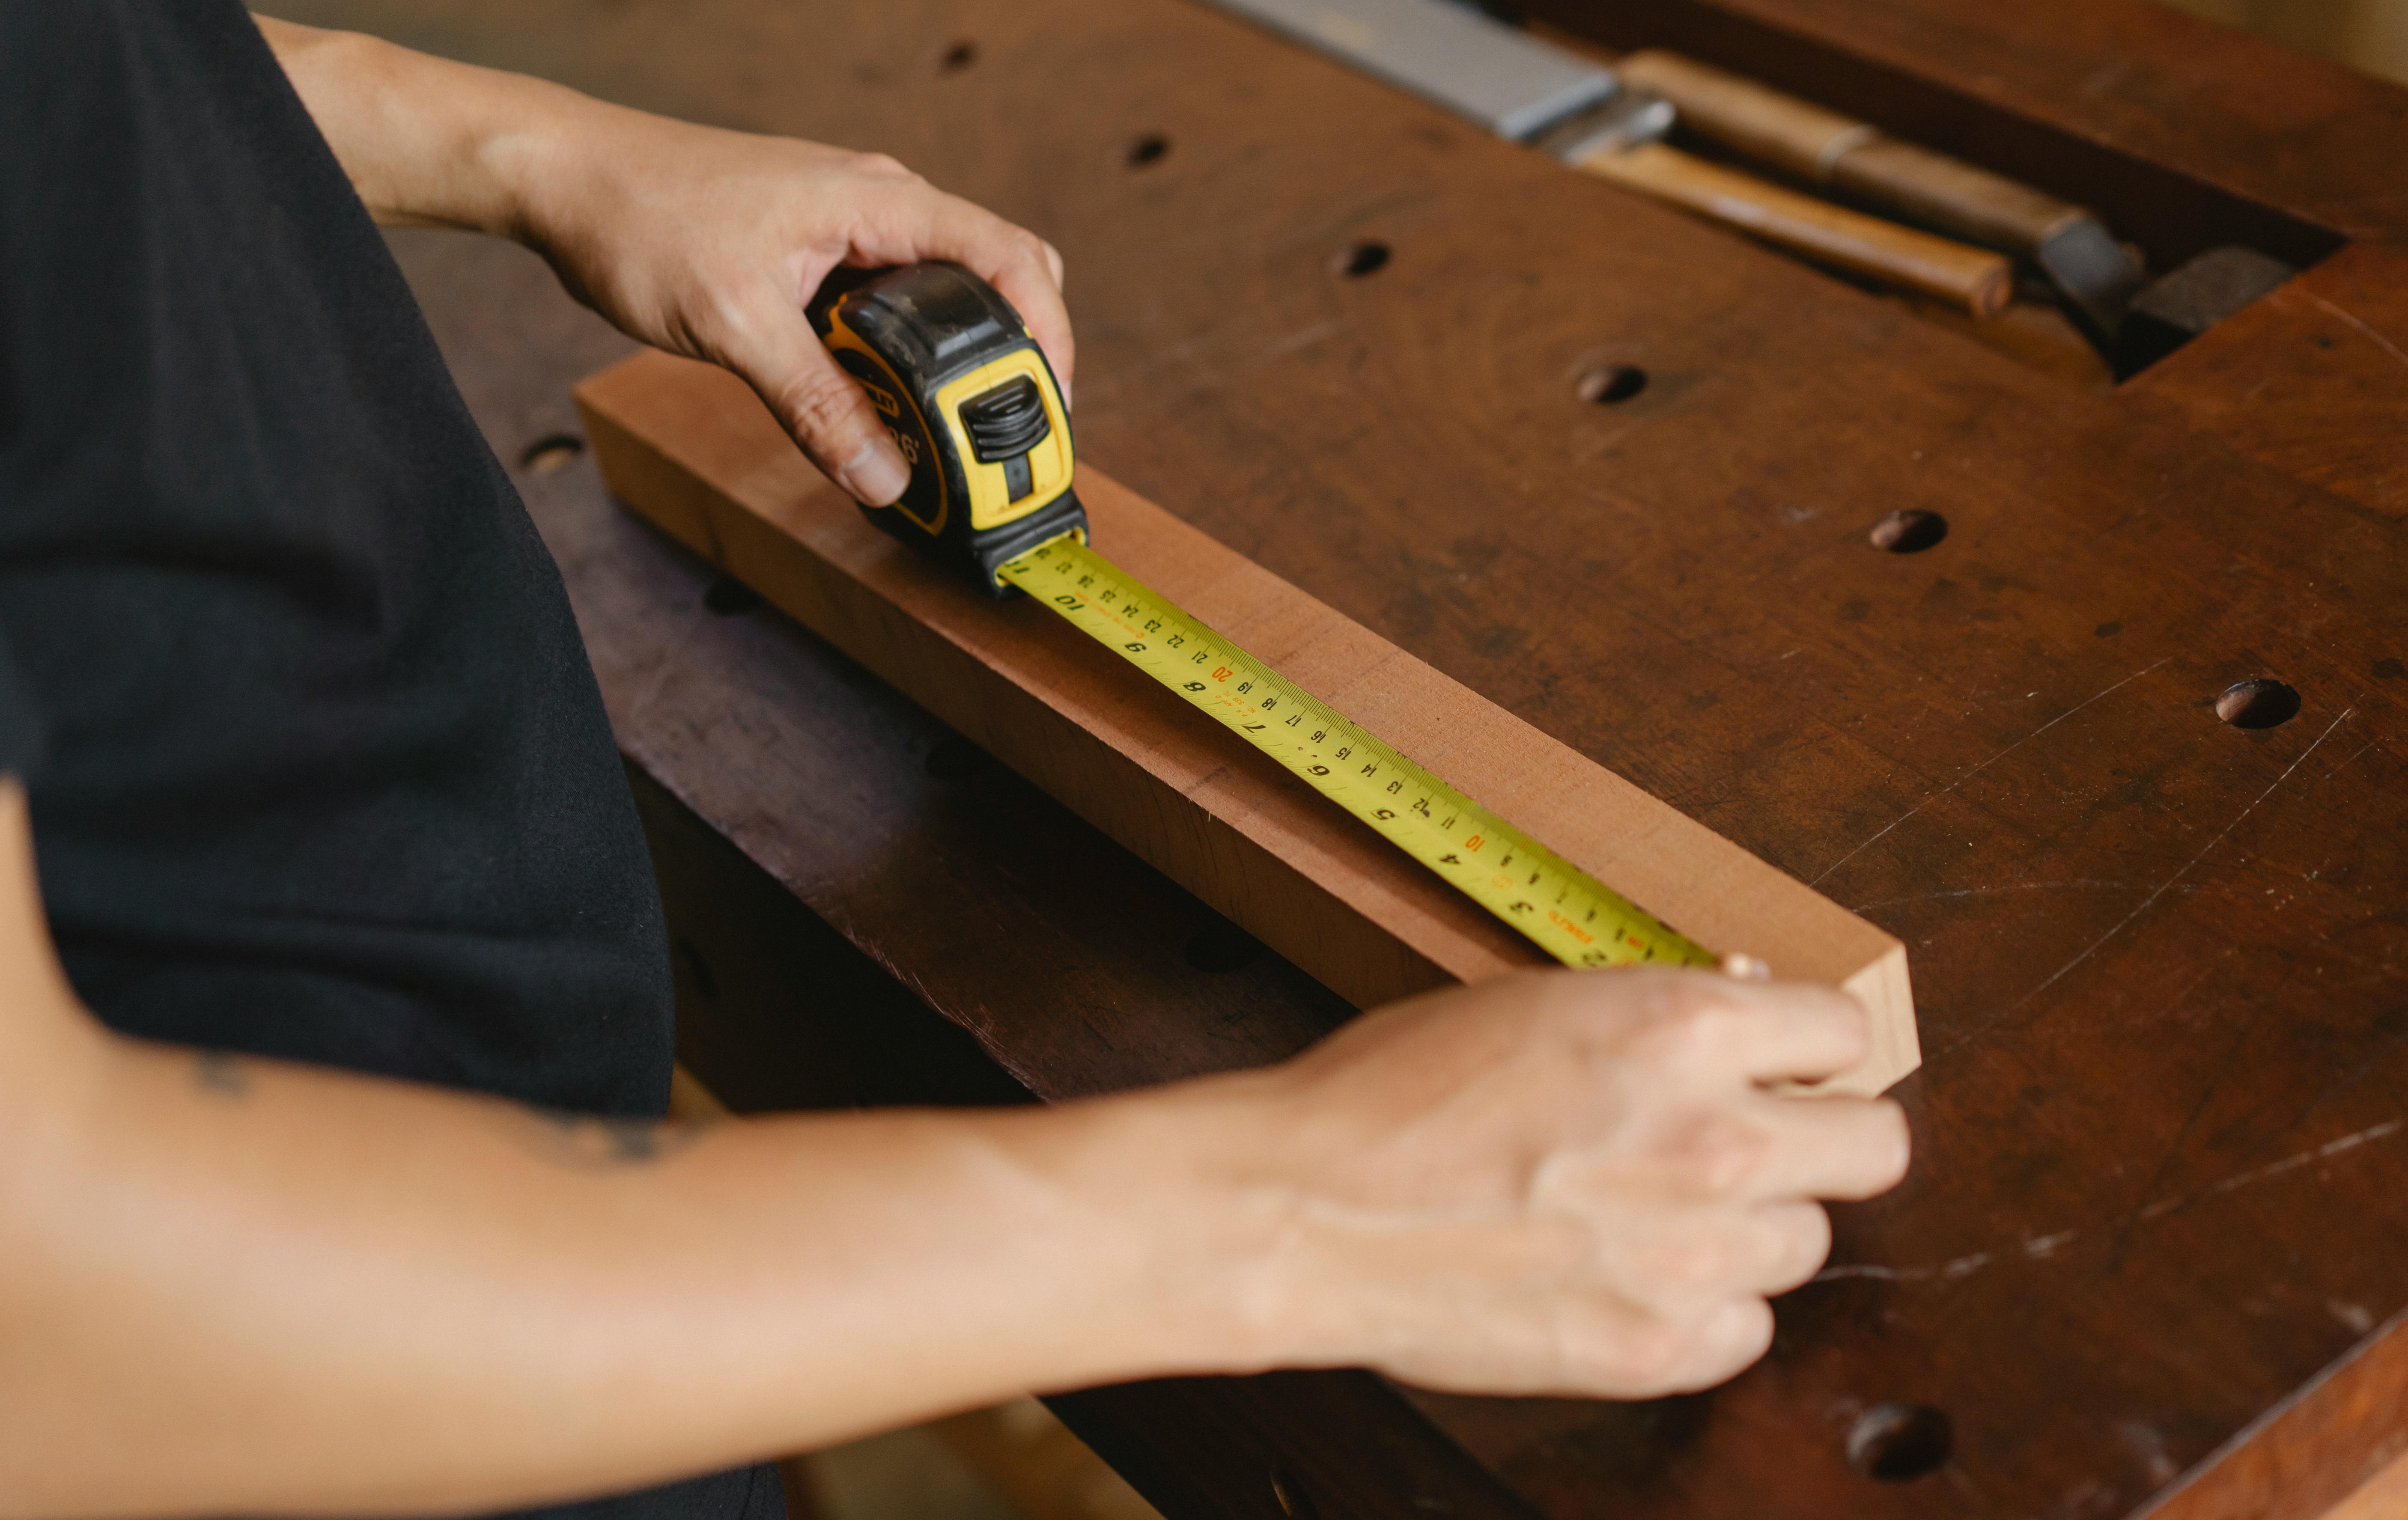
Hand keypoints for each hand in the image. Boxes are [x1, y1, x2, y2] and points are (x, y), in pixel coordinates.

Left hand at [514, 114, 1069, 506]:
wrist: (565, 178)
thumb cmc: (641, 217)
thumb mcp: (736, 325)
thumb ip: (815, 404)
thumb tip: (882, 475)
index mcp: (879, 202)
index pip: (1009, 259)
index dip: (1049, 336)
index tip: (1051, 407)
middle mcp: (878, 207)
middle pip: (991, 280)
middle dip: (1010, 361)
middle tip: (1000, 439)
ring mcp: (849, 228)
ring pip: (938, 300)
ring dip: (947, 369)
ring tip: (938, 438)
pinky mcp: (818, 254)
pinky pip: (887, 310)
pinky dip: (898, 362)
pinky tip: (874, 407)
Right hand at [1220, 969, 1908, 1396]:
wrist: (1305, 1210)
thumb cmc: (1391, 1096)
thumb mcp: (1534, 1006)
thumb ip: (1653, 1022)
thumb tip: (1739, 1028)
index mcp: (1681, 1030)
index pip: (1842, 1032)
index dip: (1807, 1049)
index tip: (1782, 1066)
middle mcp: (1714, 1139)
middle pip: (1876, 1146)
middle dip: (1820, 1137)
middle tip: (1755, 1142)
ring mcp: (1695, 1254)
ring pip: (1807, 1243)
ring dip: (1750, 1226)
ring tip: (1652, 1215)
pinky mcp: (1661, 1348)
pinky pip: (1748, 1329)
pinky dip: (1705, 1308)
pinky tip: (1629, 1279)